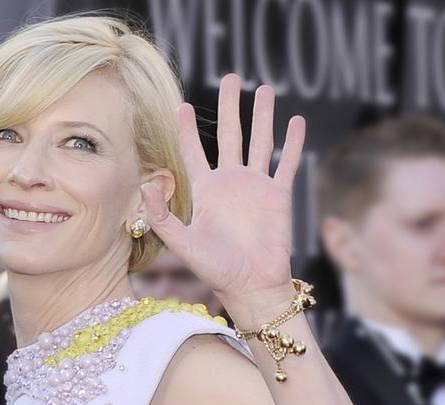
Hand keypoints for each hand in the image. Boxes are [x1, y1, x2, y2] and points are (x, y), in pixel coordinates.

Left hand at [141, 74, 305, 324]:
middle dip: (230, 106)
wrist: (252, 286)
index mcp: (206, 191)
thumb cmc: (215, 269)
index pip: (193, 152)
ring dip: (262, 116)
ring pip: (259, 141)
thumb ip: (162, 214)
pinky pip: (286, 163)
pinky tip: (296, 121)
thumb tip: (147, 182)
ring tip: (264, 89)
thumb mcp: (182, 242)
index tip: (182, 106)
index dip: (188, 130)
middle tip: (231, 77)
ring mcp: (256, 186)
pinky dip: (292, 142)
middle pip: (230, 135)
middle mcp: (230, 182)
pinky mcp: (279, 195)